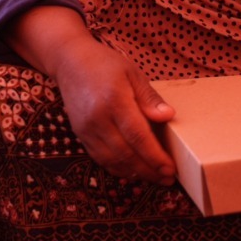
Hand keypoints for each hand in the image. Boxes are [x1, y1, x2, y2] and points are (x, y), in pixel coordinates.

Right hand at [49, 36, 176, 184]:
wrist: (69, 62)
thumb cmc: (105, 65)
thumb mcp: (133, 73)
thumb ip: (149, 97)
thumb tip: (168, 116)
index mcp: (114, 100)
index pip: (137, 136)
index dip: (154, 156)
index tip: (170, 168)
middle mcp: (97, 119)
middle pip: (125, 153)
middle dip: (148, 170)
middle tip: (168, 178)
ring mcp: (86, 129)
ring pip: (112, 161)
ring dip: (135, 173)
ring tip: (155, 177)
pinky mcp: (80, 135)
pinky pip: (100, 158)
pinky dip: (118, 168)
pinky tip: (134, 171)